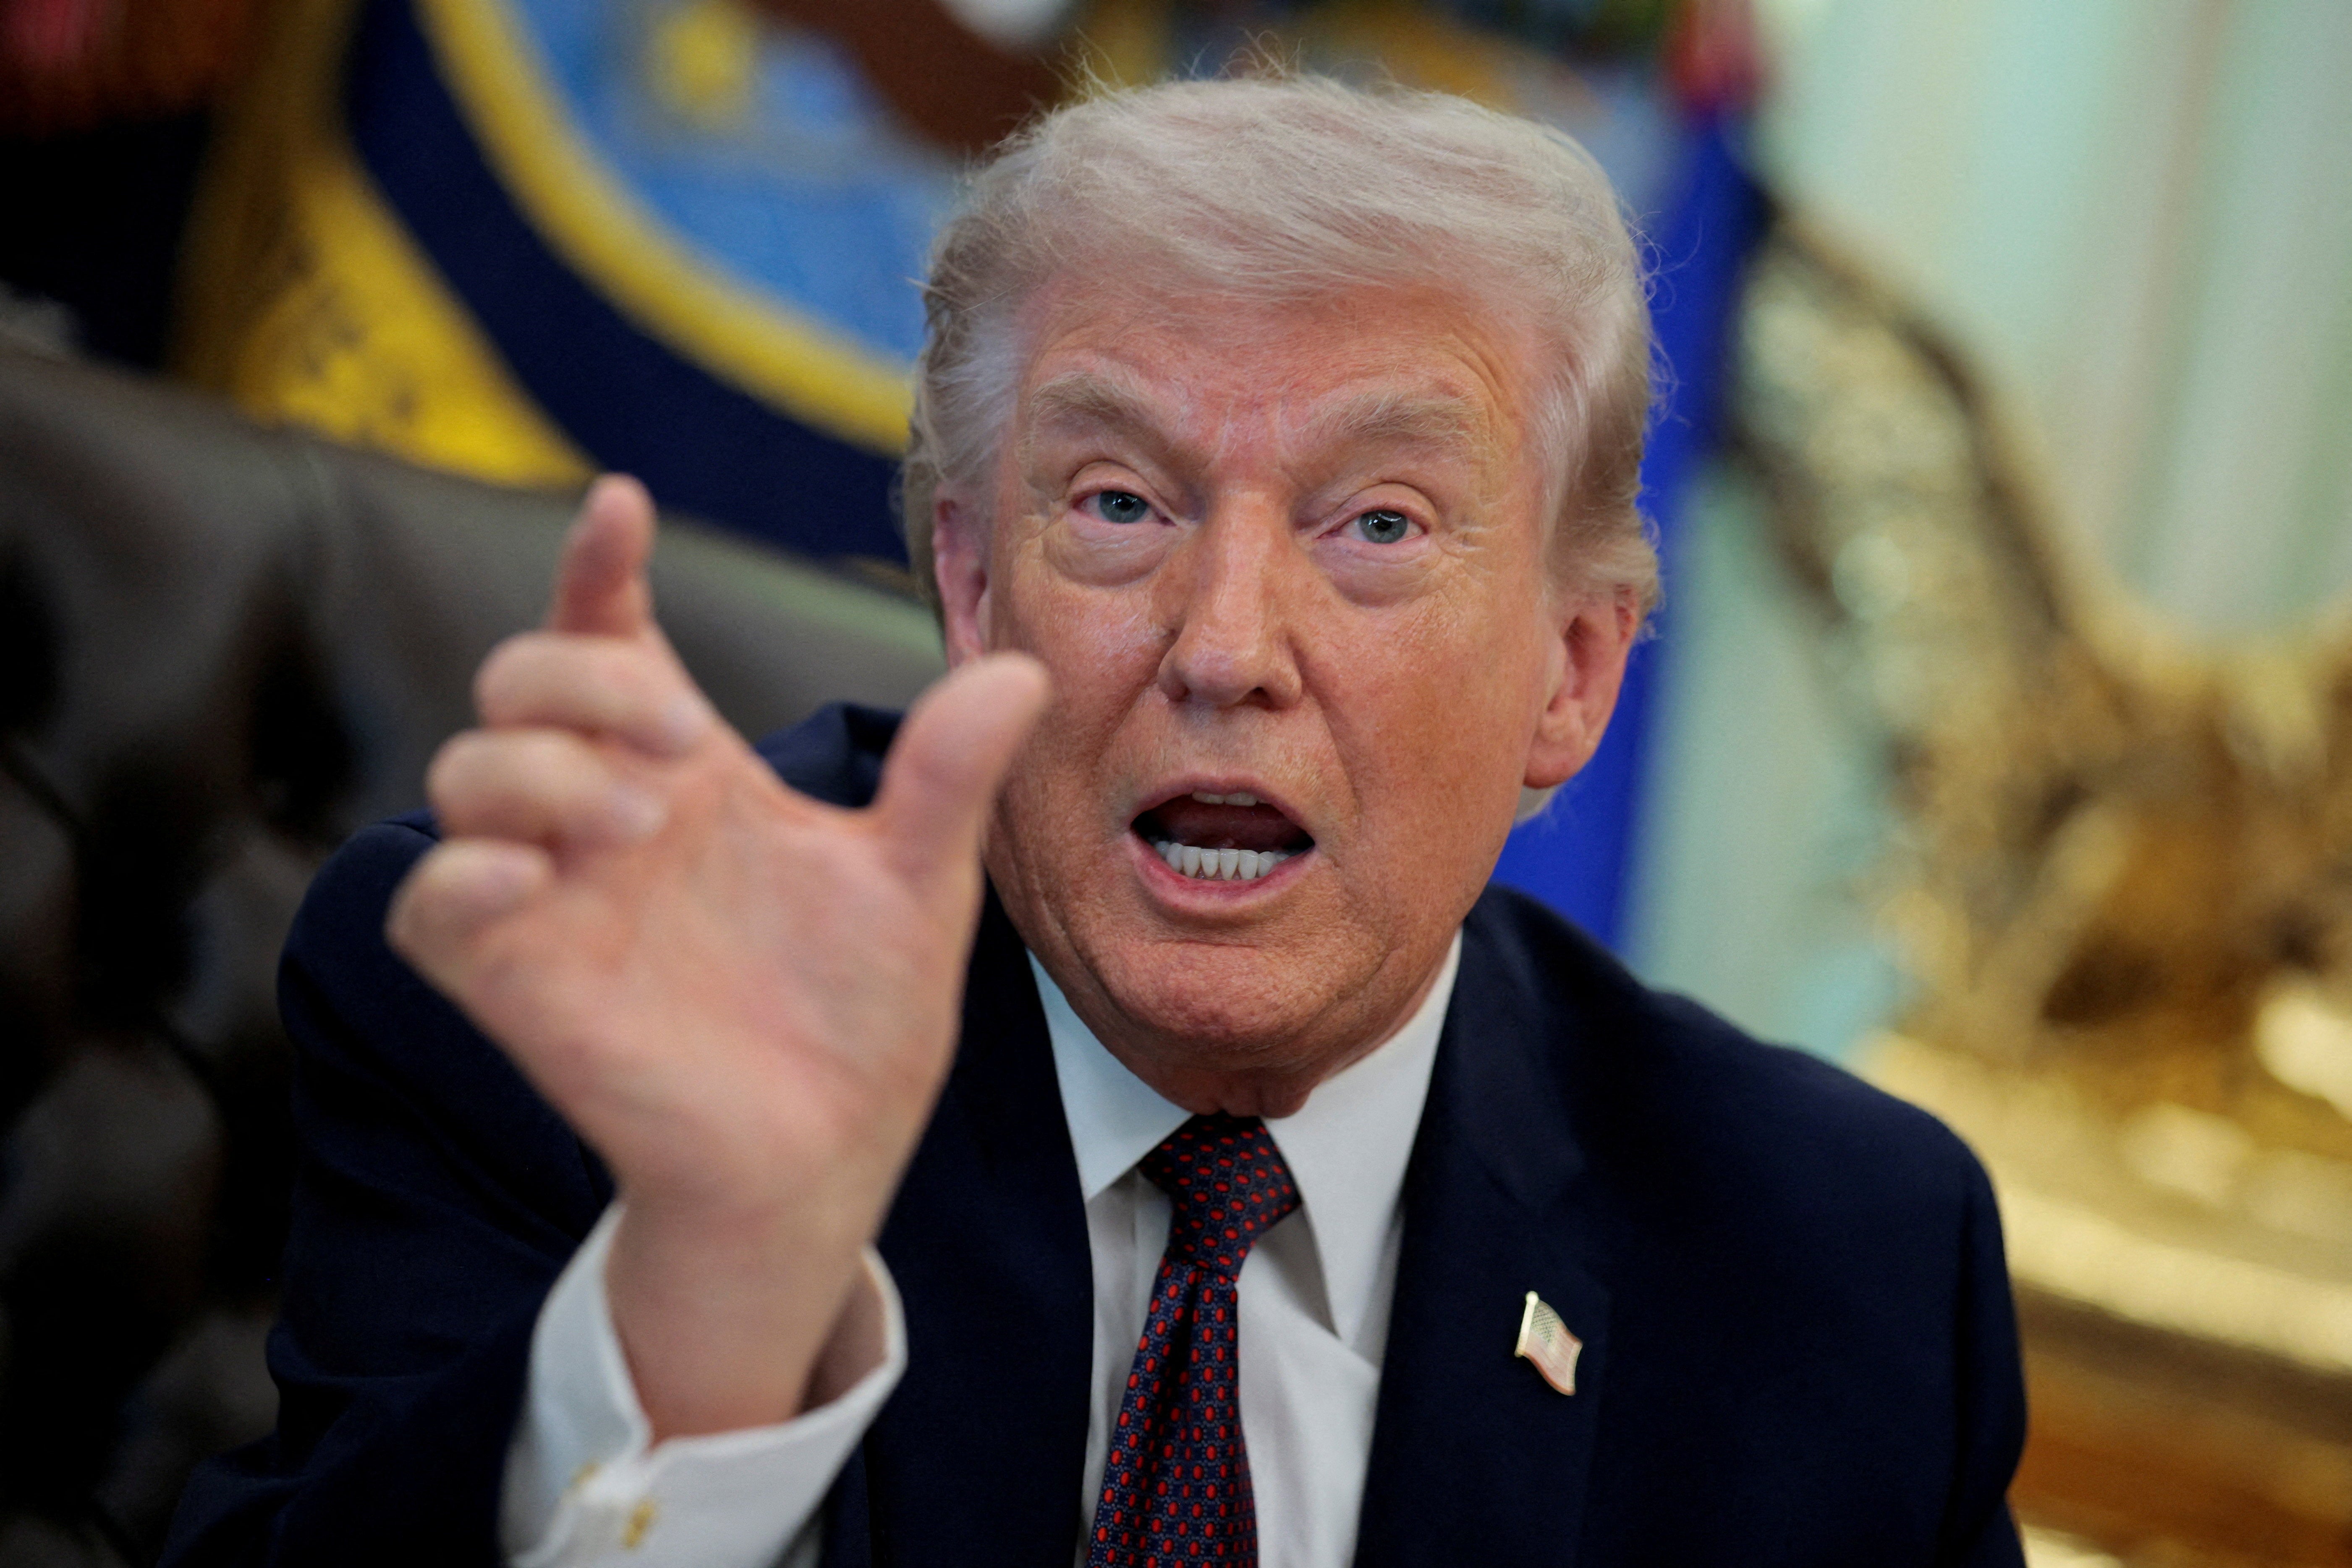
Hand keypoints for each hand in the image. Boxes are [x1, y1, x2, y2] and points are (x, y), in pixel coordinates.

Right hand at [387, 476, 1046, 1435]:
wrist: (827, 1153)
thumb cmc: (862, 1017)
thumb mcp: (917, 882)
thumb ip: (948, 775)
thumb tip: (1019, 669)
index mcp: (693, 774)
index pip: (618, 638)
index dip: (600, 567)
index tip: (620, 503)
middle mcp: (609, 814)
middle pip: (524, 679)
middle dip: (576, 673)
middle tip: (673, 739)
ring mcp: (552, 893)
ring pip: (464, 769)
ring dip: (535, 765)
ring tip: (637, 817)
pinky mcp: (512, 976)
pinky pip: (429, 900)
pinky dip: (464, 872)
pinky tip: (536, 875)